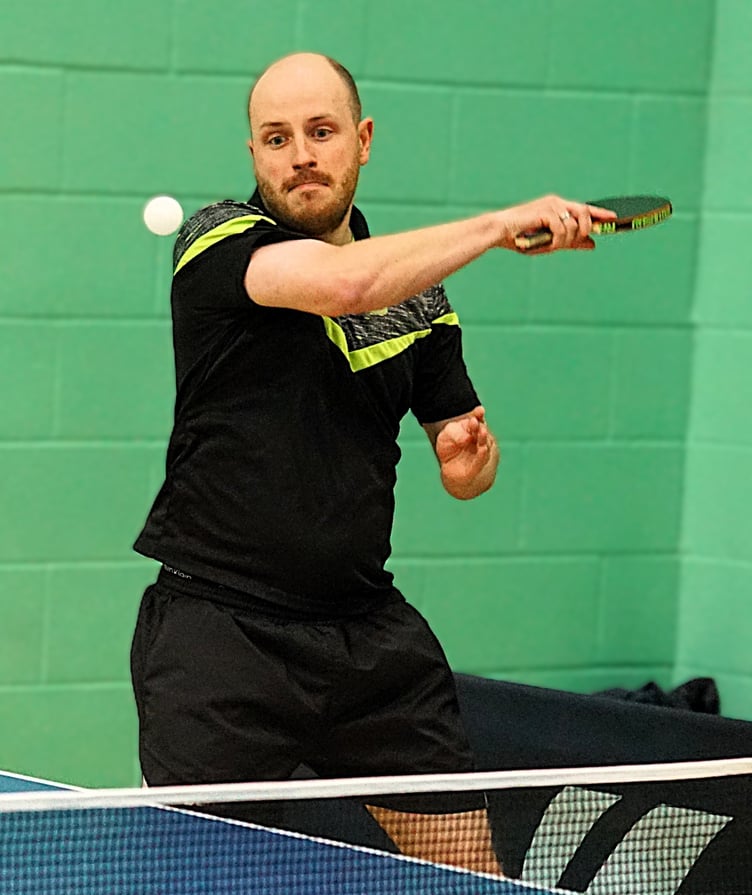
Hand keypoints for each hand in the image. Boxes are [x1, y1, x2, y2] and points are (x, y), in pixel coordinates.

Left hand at [435, 406, 492, 490]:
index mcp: (473, 431)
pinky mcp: (476, 468)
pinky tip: (483, 448)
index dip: (479, 415)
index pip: (478, 420)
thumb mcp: (446, 437)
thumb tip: (466, 438)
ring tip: (481, 430)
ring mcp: (480, 454)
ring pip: (484, 445)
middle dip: (479, 426)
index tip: (480, 410)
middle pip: (481, 432)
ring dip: (483, 438)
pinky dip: (482, 455)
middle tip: (474, 421)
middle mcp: (479, 441)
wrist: (452, 474)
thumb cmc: (450, 451)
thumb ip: (454, 433)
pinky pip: (480, 461)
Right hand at [496, 195, 616, 252]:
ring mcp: (551, 205)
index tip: (613, 218)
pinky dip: (557, 240)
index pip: (584, 208)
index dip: (599, 213)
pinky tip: (547, 244)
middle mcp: (557, 202)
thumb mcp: (550, 242)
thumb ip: (572, 242)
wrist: (499, 232)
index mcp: (557, 206)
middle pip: (584, 213)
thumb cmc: (521, 238)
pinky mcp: (546, 210)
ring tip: (552, 245)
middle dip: (583, 231)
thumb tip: (593, 244)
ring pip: (574, 224)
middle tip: (578, 242)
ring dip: (567, 240)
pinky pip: (562, 228)